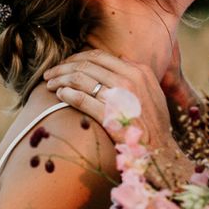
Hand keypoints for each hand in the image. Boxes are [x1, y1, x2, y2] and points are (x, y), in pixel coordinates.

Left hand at [43, 51, 195, 186]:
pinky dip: (67, 94)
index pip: (99, 56)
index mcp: (139, 72)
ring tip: (49, 84)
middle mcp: (129, 80)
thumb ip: (137, 76)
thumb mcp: (153, 93)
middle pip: (86, 65)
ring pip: (80, 79)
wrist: (159, 152)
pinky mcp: (109, 115)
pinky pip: (82, 99)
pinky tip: (59, 95)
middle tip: (49, 74)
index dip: (77, 58)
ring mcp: (119, 97)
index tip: (66, 65)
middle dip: (63, 67)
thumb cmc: (154, 126)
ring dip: (60, 79)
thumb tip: (119, 60)